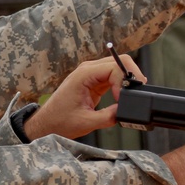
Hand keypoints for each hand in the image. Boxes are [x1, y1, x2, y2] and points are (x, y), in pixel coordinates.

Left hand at [23, 57, 146, 140]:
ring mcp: (91, 74)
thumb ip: (109, 116)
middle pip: (119, 61)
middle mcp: (88, 69)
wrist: (46, 123)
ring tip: (131, 95)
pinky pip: (113, 76)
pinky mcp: (94, 81)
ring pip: (118, 67)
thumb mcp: (87, 122)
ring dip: (127, 80)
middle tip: (137, 92)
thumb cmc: (59, 121)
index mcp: (84, 74)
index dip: (124, 82)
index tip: (123, 99)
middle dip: (132, 75)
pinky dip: (121, 84)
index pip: (114, 67)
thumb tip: (125, 112)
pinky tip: (123, 95)